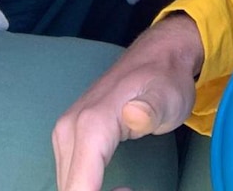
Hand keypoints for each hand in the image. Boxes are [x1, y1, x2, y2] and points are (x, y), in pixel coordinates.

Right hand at [53, 15, 202, 190]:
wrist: (158, 55)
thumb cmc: (165, 80)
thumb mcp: (167, 96)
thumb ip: (150, 109)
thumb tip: (133, 116)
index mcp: (91, 124)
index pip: (78, 187)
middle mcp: (69, 129)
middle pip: (69, 190)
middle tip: (129, 190)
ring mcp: (65, 132)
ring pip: (67, 185)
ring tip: (126, 189)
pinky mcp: (67, 137)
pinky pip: (69, 176)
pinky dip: (85, 187)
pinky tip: (111, 186)